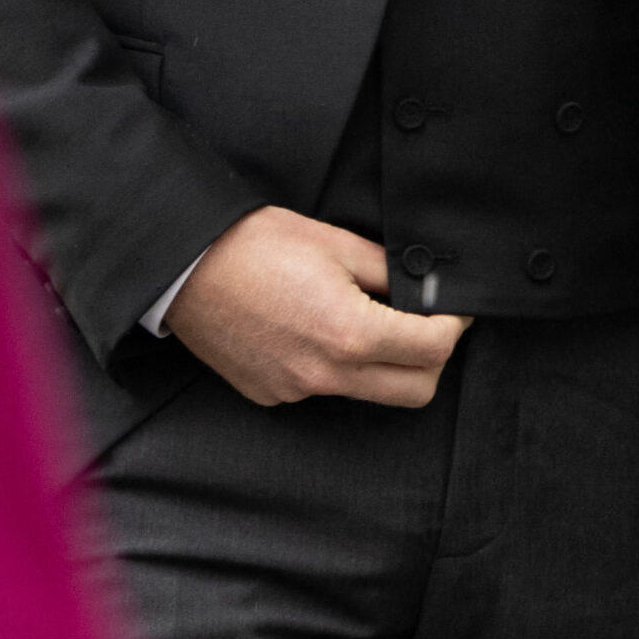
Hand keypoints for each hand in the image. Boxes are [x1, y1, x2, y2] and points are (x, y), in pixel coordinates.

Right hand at [165, 205, 470, 408]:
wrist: (183, 266)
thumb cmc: (255, 244)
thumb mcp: (334, 243)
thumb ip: (388, 270)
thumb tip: (425, 286)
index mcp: (350, 332)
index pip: (434, 349)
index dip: (455, 325)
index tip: (455, 309)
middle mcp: (326, 374)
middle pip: (416, 391)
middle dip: (433, 358)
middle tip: (426, 322)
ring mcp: (297, 391)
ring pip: (368, 393)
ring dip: (383, 365)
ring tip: (364, 318)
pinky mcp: (272, 396)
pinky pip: (324, 390)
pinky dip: (335, 367)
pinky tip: (314, 329)